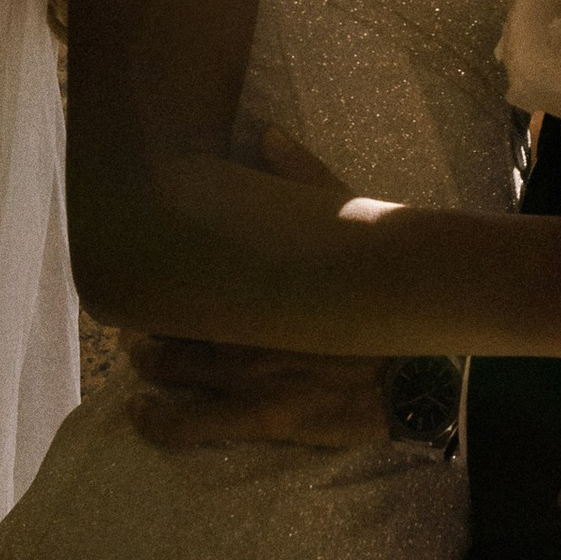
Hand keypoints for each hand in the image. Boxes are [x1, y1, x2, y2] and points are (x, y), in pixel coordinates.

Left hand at [125, 121, 385, 448]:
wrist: (423, 366)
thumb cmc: (388, 290)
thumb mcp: (353, 220)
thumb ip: (305, 177)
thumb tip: (268, 133)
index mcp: (259, 274)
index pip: (186, 265)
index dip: (159, 264)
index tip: (148, 258)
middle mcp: (245, 323)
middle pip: (168, 315)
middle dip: (145, 315)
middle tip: (139, 313)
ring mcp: (250, 374)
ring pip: (168, 368)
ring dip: (144, 361)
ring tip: (137, 355)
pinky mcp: (263, 417)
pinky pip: (190, 426)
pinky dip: (156, 422)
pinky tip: (139, 412)